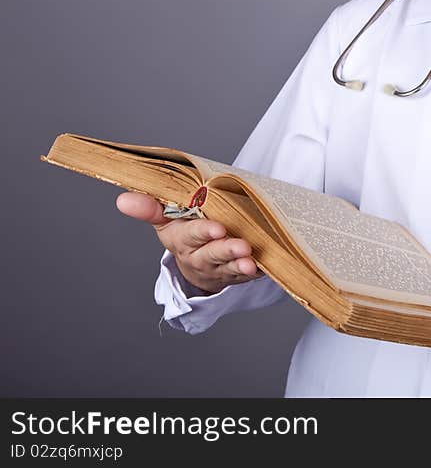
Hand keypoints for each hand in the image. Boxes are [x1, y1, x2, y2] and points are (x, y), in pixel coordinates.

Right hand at [116, 192, 262, 294]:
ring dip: (241, 264)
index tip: (217, 228)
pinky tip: (264, 267)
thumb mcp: (164, 219)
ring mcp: (220, 268)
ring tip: (251, 261)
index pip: (191, 235)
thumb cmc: (184, 231)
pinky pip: (247, 275)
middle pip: (212, 254)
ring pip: (230, 267)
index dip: (204, 232)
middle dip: (225, 250)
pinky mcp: (237, 274)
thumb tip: (122, 200)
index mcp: (182, 240)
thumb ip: (149, 208)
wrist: (197, 265)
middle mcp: (200, 257)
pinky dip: (256, 271)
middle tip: (241, 246)